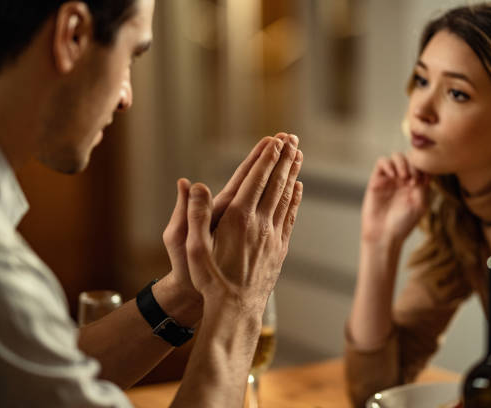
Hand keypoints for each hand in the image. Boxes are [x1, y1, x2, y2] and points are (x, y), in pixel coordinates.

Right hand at [184, 135, 302, 310]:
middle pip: (275, 184)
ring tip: (298, 155)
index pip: (255, 181)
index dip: (265, 159)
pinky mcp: (279, 248)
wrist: (234, 310)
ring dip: (292, 174)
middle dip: (284, 159)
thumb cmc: (209, 279)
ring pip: (286, 197)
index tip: (275, 140)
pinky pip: (289, 217)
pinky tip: (297, 189)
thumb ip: (194, 214)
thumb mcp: (192, 248)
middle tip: (292, 139)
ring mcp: (272, 236)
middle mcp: (259, 223)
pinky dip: (294, 199)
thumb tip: (194, 184)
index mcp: (237, 219)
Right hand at [361, 153, 429, 244]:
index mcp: (416, 185)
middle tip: (413, 180)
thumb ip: (423, 185)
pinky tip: (393, 175)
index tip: (422, 181)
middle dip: (413, 165)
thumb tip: (422, 169)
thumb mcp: (420, 204)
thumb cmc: (403, 223)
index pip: (421, 165)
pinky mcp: (376, 180)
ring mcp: (389, 179)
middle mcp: (403, 180)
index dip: (423, 167)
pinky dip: (388, 164)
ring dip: (402, 162)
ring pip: (396, 156)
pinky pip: (382, 162)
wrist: (383, 234)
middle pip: (410, 158)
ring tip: (403, 177)